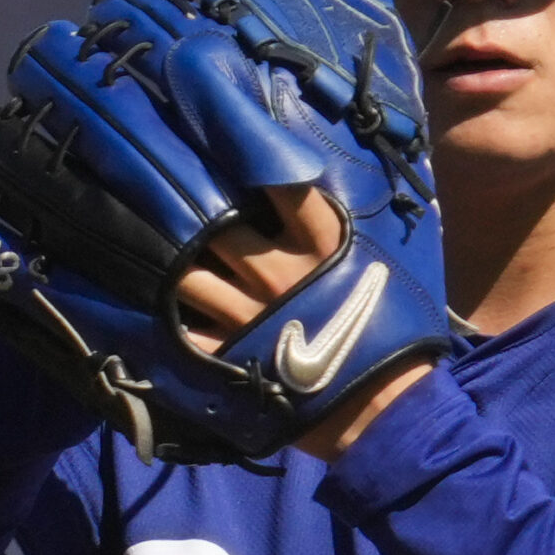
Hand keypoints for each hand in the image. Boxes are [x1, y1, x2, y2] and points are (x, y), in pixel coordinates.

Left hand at [176, 185, 434, 459]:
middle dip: (195, 216)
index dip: (251, 159)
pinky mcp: (229, 357)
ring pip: (188, 276)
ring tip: (163, 261)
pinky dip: (170, 321)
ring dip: (177, 269)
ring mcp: (249, 316)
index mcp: (322, 245)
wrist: (385, 411)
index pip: (281, 185)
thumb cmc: (393, 336)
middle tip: (177, 206)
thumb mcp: (384, 270)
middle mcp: (278, 272)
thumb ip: (359, 230)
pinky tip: (161, 312)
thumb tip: (349, 188)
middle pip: (216, 226)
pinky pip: (183, 330)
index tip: (228, 143)